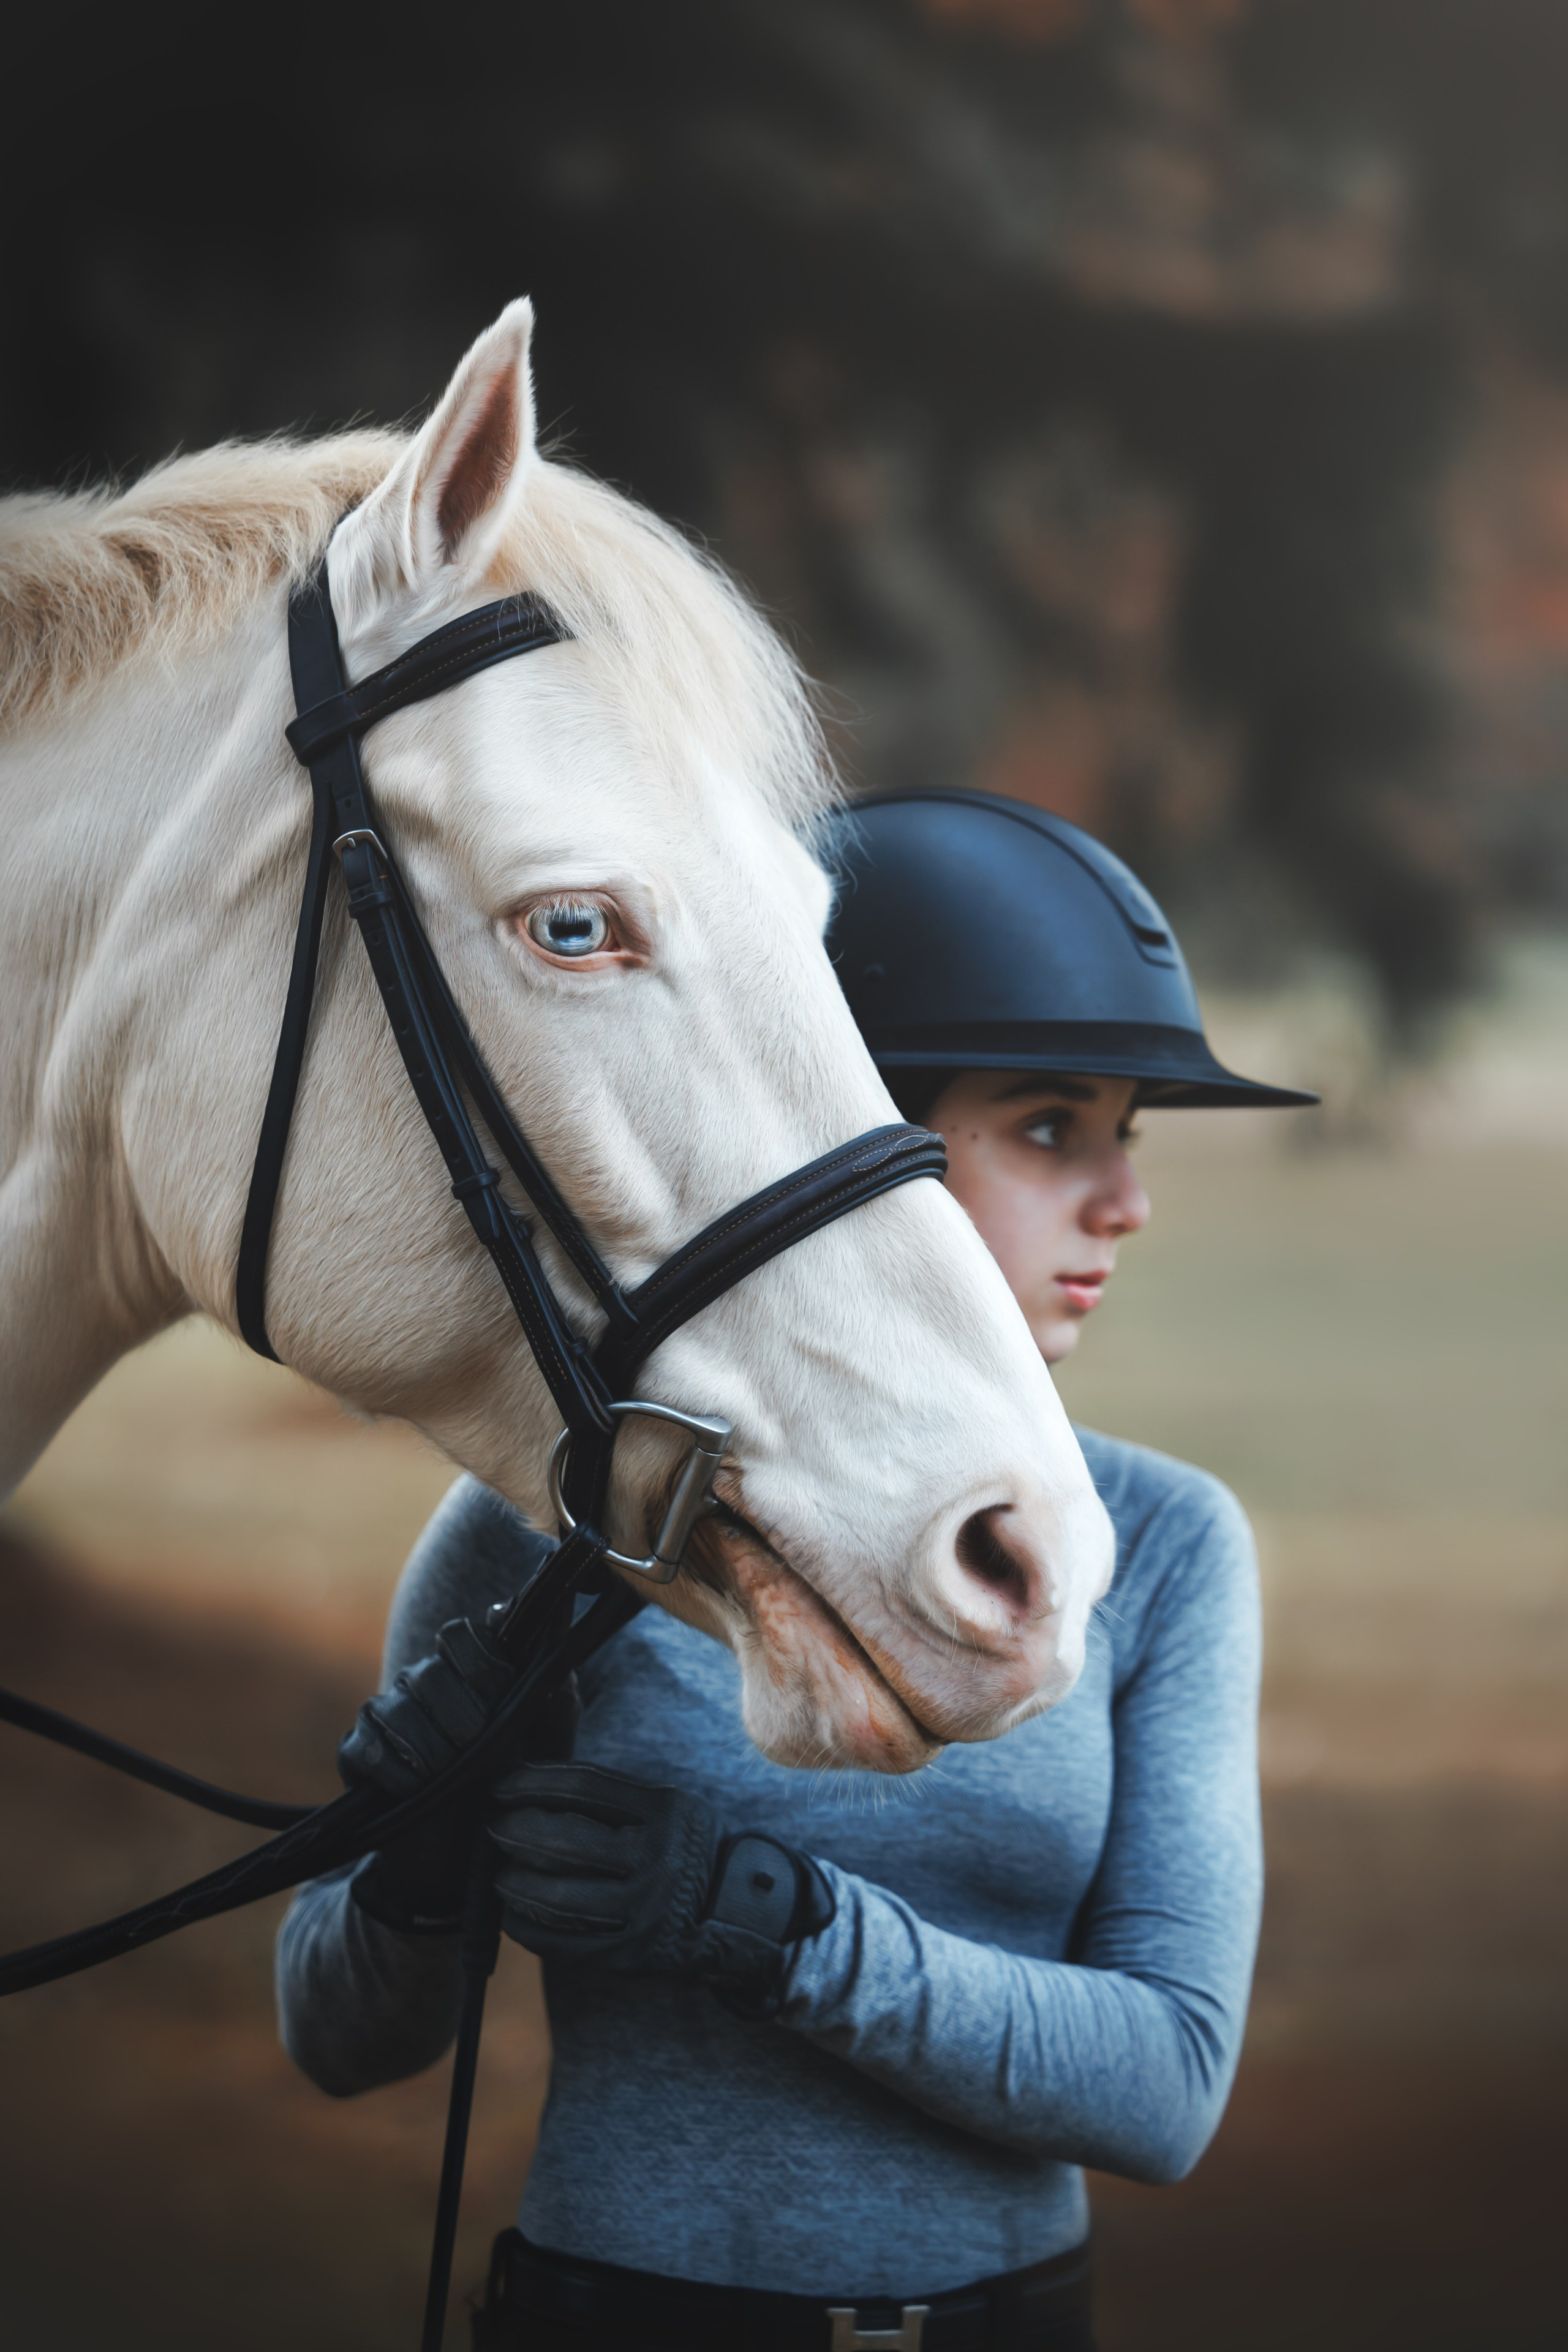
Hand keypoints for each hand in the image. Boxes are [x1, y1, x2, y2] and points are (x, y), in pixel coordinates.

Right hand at [337, 1612, 573, 1934]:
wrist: (475, 1855)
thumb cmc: (519, 1783)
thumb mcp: (551, 1736)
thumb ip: (551, 1681)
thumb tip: (535, 1631)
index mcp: (466, 1667)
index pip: (458, 1635)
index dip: (480, 1664)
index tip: (502, 1699)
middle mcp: (422, 1681)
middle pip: (428, 1673)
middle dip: (460, 1714)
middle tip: (477, 1747)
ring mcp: (386, 1714)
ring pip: (394, 1707)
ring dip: (428, 1747)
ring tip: (450, 1777)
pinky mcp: (358, 1753)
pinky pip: (365, 1746)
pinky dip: (394, 1771)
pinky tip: (415, 1790)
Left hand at [488, 1761, 834, 2013]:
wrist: (738, 1912)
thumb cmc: (685, 1847)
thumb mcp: (667, 1805)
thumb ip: (611, 1795)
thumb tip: (531, 1783)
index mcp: (664, 1809)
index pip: (582, 1786)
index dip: (531, 1782)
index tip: (499, 1785)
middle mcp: (656, 1857)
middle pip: (565, 1840)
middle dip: (515, 1831)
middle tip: (493, 1829)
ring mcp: (645, 1909)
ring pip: (558, 1895)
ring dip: (515, 1883)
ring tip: (499, 1875)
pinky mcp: (632, 1953)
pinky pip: (563, 1943)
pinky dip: (527, 1928)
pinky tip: (511, 1916)